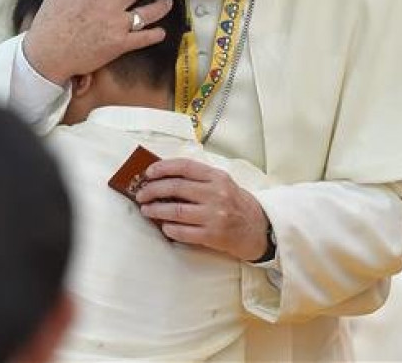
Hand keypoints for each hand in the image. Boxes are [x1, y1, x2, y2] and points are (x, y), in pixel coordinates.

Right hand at [22, 0, 173, 84]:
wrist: (48, 53)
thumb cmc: (49, 24)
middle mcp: (109, 5)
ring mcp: (117, 25)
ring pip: (146, 12)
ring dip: (160, 6)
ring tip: (168, 1)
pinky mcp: (120, 45)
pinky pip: (143, 39)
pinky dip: (155, 35)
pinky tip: (162, 32)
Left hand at [135, 158, 268, 261]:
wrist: (260, 229)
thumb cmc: (236, 204)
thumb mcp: (221, 183)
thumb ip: (197, 179)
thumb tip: (163, 178)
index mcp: (217, 177)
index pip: (184, 166)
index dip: (162, 168)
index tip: (148, 173)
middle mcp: (216, 194)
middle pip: (176, 187)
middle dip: (152, 190)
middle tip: (141, 194)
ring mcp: (215, 215)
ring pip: (176, 210)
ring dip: (156, 210)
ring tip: (146, 210)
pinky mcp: (213, 235)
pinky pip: (184, 232)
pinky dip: (170, 229)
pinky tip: (164, 226)